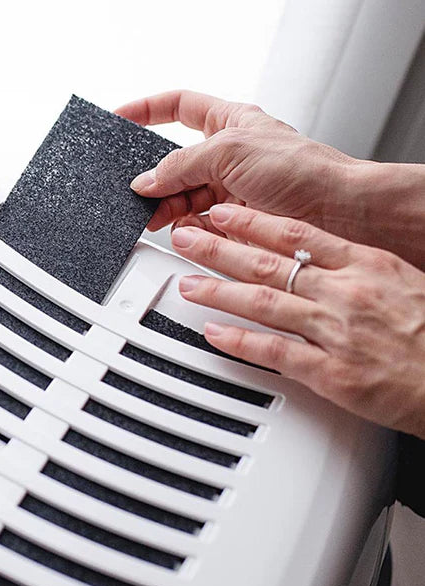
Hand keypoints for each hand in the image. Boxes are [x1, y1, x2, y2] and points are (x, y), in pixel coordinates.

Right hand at [116, 90, 424, 268]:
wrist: (334, 212)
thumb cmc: (301, 169)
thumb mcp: (230, 150)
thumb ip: (181, 164)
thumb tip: (147, 180)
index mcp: (228, 122)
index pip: (178, 107)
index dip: (146, 110)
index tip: (119, 118)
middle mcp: (227, 155)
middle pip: (175, 162)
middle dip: (155, 177)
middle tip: (136, 192)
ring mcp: (229, 189)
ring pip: (183, 197)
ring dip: (167, 207)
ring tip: (154, 217)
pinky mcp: (233, 221)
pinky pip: (198, 224)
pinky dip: (186, 229)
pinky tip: (182, 231)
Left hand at [171, 203, 424, 438]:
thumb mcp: (400, 281)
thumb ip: (355, 268)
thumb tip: (315, 255)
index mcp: (365, 266)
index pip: (297, 234)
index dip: (253, 221)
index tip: (223, 212)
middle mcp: (346, 294)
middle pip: (269, 264)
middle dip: (220, 249)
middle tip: (186, 238)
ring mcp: (337, 332)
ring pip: (263, 303)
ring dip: (218, 291)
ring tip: (187, 283)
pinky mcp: (332, 373)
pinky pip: (275, 352)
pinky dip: (240, 342)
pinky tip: (213, 333)